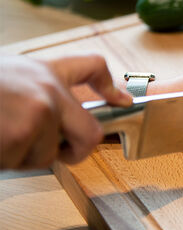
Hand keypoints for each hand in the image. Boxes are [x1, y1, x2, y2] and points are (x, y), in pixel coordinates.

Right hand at [0, 54, 131, 169]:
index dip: (111, 87)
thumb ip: (36, 90)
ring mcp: (40, 110)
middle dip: (76, 152)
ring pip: (48, 155)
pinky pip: (24, 163)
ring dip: (24, 156)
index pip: (93, 66)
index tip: (123, 101)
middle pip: (90, 132)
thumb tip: (49, 115)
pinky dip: (5, 159)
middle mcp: (49, 88)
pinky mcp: (23, 132)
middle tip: (59, 154)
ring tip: (3, 134)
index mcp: (45, 71)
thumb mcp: (9, 74)